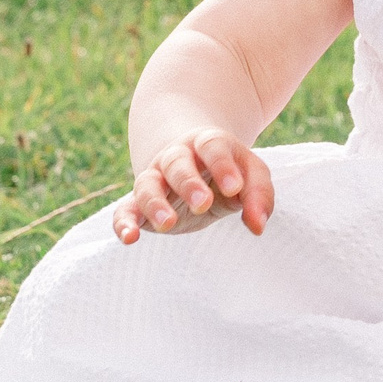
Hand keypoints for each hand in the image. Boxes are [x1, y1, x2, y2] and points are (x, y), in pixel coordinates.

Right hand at [112, 127, 274, 242]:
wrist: (194, 162)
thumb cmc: (229, 171)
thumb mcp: (251, 175)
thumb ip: (259, 196)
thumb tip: (257, 227)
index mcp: (207, 144)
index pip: (213, 147)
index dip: (222, 166)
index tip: (234, 188)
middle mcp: (177, 157)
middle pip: (177, 164)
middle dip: (188, 182)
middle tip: (203, 203)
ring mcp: (155, 178)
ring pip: (147, 185)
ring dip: (155, 203)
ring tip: (168, 224)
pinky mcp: (141, 204)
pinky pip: (125, 209)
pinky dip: (123, 223)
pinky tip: (129, 238)